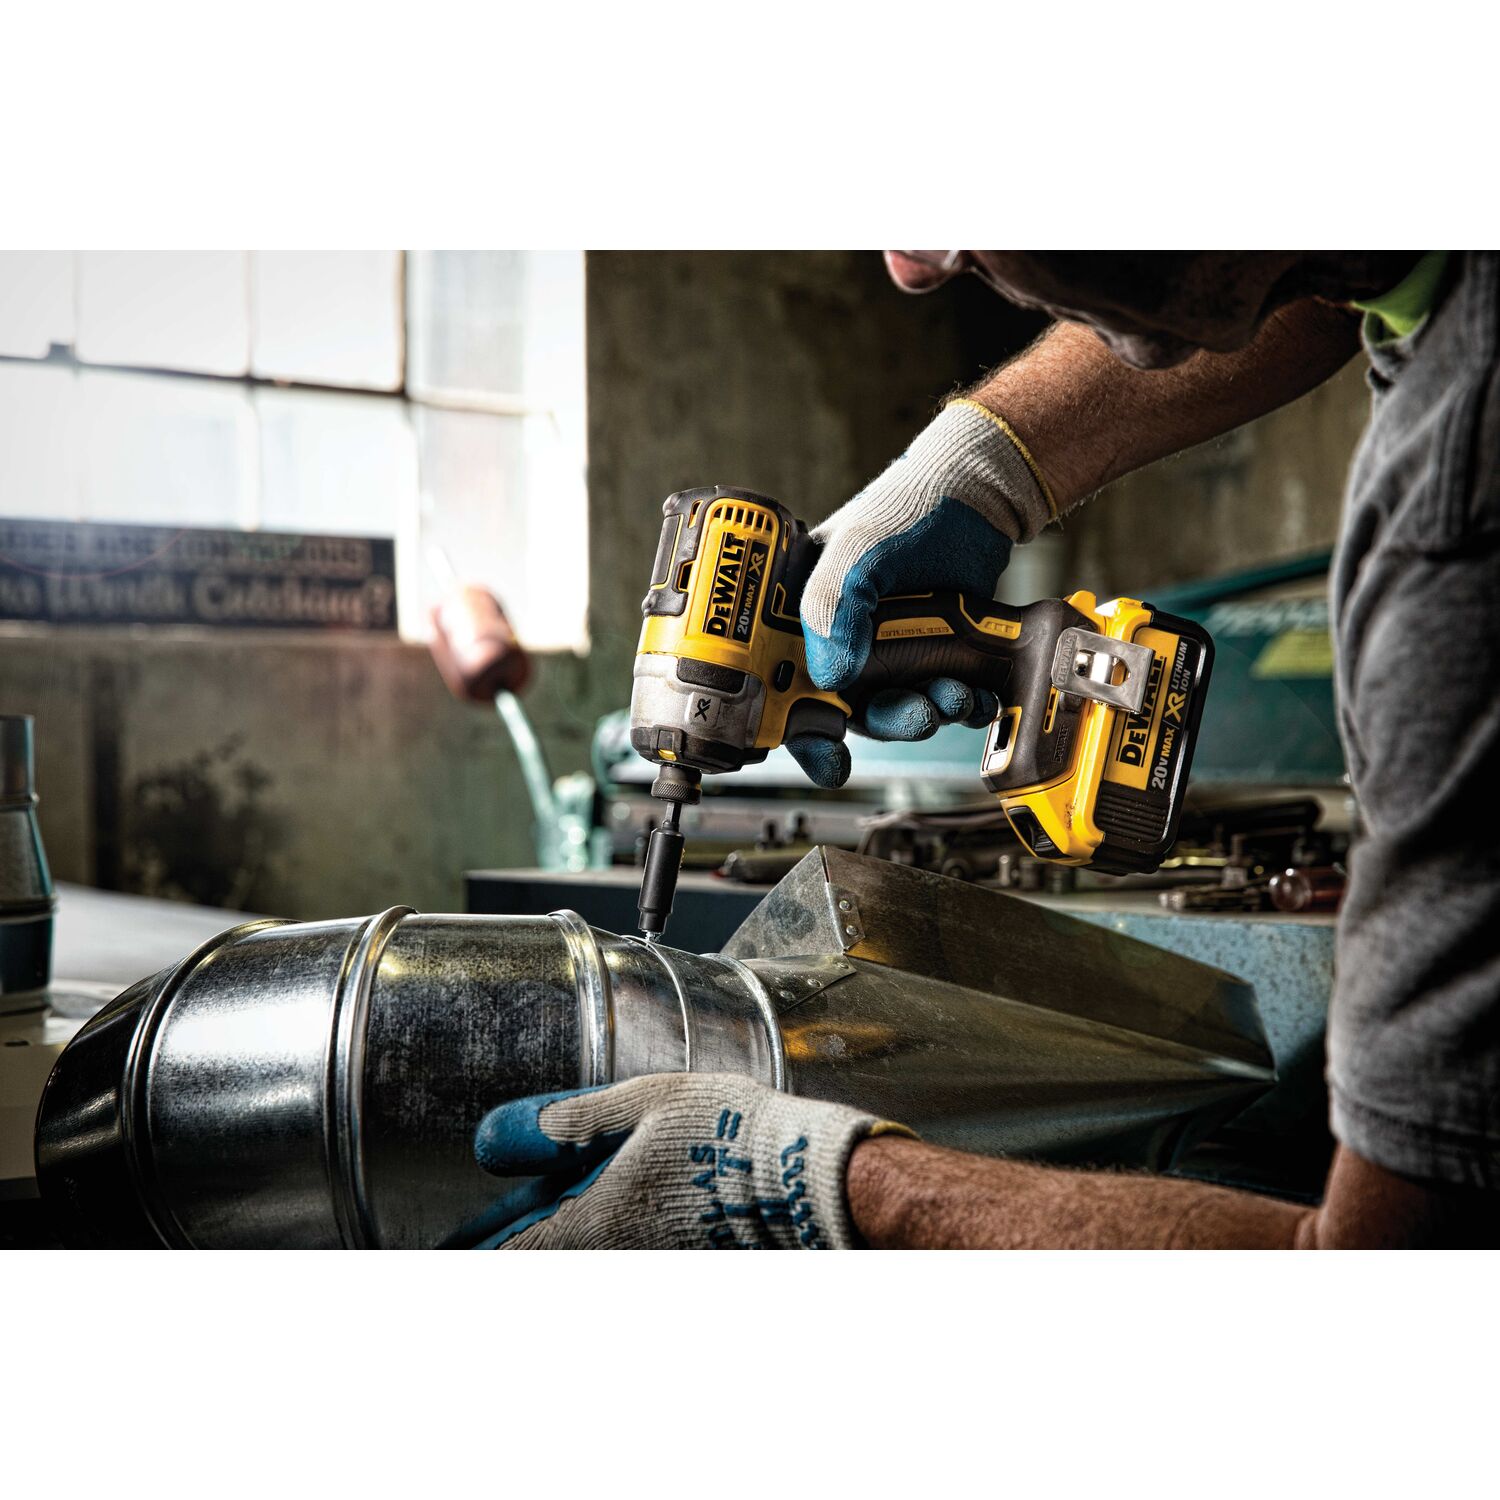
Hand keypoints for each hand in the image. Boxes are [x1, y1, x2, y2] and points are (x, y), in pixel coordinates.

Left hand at [462, 1072, 912, 1248]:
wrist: (810, 1179)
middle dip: (512, 1243)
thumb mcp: (644, 1105)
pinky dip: (602, 1237)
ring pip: (585, 1253)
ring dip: (558, 1236)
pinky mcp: (683, 1258)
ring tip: (541, 1215)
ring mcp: (651, 1261)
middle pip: (544, 1257)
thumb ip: (569, 1122)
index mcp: (595, 1222)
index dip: (474, 1247)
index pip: (511, 1251)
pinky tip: (616, 1201)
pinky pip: (626, 1251)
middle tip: (480, 1235)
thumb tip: (501, 1136)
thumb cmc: (731, 1137)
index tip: (451, 1246)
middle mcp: (618, 1256)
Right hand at [787, 399, 1053, 787]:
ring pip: (899, 710)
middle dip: (883, 724)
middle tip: (913, 716)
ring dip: (926, 714)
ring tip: (953, 697)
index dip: (797, 732)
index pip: (781, 690)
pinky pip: (943, 698)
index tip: (827, 755)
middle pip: (847, 713)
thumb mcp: (853, 549)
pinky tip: (978, 696)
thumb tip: (831, 681)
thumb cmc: (901, 508)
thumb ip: (830, 608)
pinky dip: (963, 706)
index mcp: (801, 622)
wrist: (972, 496)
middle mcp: (840, 646)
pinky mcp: (935, 659)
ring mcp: (890, 655)